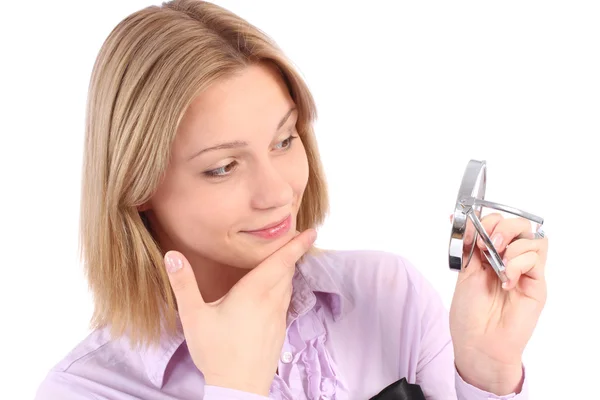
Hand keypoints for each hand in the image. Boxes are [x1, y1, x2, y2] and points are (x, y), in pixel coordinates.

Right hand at [163, 229, 316, 395]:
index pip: (280, 262)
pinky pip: (286, 300)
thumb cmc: (216, 352)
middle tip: (295, 236)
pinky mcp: (279, 330)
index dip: (296, 245)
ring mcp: (278, 317)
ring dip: (289, 270)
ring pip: (288, 285)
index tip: (311, 231)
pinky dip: (285, 287)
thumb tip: (172, 255)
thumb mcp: (193, 317)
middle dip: (292, 252)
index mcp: (254, 293)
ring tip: (286, 258)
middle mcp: (271, 302)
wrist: (238, 389)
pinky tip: (275, 290)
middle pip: (287, 270)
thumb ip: (183, 284)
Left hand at [449, 213, 547, 394]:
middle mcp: (510, 260)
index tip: (473, 233)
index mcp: (490, 255)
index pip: (498, 223)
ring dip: (512, 246)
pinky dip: (519, 264)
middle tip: (488, 245)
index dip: (487, 221)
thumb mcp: (464, 273)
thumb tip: (456, 218)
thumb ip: (468, 246)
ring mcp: (525, 272)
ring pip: (533, 239)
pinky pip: (536, 259)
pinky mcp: (536, 286)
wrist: (478, 343)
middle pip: (520, 225)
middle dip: (502, 227)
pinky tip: (506, 281)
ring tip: (497, 265)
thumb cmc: (469, 313)